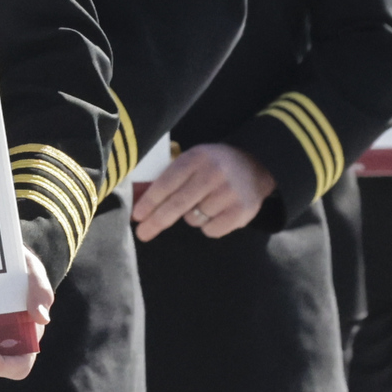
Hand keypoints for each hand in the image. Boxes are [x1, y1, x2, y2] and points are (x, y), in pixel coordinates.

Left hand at [131, 144, 276, 240]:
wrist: (254, 166)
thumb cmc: (213, 166)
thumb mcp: (193, 161)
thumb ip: (169, 178)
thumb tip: (140, 202)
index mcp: (197, 158)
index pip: (167, 182)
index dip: (150, 201)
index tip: (137, 216)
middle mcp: (213, 174)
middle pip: (178, 204)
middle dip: (157, 221)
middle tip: (142, 233)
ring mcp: (229, 193)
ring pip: (193, 219)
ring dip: (192, 217)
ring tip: (204, 202)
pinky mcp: (241, 211)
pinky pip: (211, 230)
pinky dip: (208, 226)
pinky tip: (217, 211)